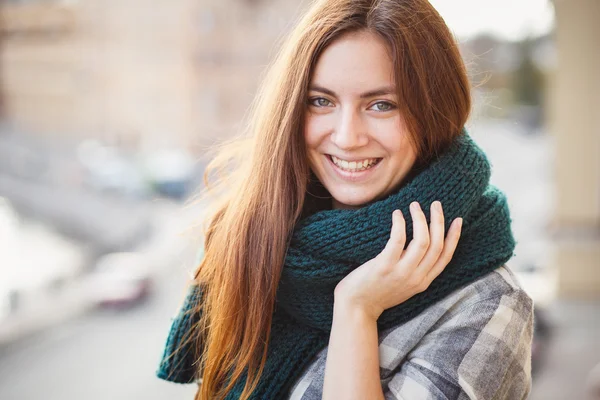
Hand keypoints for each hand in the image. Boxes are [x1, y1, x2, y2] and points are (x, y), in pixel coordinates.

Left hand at [333, 201, 462, 321]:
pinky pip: (398, 240)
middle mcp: (416, 278)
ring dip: (421, 219)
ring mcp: (401, 272)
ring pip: (422, 241)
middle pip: (436, 245)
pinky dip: (400, 224)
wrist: (356, 308)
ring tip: (414, 205)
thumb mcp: (403, 284)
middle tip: (435, 204)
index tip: (457, 220)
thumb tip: (420, 243)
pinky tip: (397, 214)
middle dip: (439, 221)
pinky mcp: (385, 266)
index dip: (454, 237)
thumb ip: (414, 269)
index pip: (445, 257)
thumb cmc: (376, 292)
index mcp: (423, 282)